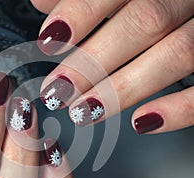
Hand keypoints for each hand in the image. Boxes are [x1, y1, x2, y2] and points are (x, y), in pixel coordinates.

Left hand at [33, 0, 193, 133]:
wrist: (190, 11)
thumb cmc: (152, 3)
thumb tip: (41, 2)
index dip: (81, 12)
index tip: (49, 40)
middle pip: (145, 21)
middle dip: (94, 61)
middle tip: (57, 90)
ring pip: (177, 53)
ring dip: (123, 89)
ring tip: (83, 112)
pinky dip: (178, 109)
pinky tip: (141, 122)